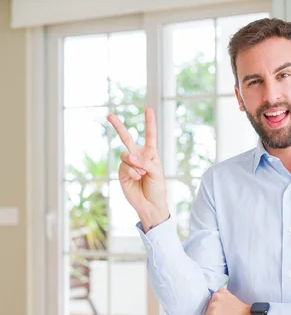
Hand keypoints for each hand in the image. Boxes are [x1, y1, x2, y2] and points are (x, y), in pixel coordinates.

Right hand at [107, 108, 168, 231]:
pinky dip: (131, 172)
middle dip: (118, 126)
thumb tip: (128, 156)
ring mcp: (129, 164)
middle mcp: (138, 156)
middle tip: (109, 115)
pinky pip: (124, 166)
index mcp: (151, 154)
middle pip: (127, 138)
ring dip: (135, 164)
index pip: (150, 136)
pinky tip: (136, 179)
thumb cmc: (157, 188)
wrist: (150, 204)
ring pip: (126, 155)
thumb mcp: (157, 172)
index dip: (149, 123)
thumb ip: (144, 162)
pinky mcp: (122, 173)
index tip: (148, 109)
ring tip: (142, 174)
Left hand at [203, 288, 267, 314]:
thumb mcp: (230, 299)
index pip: (209, 305)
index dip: (217, 311)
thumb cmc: (241, 312)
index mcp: (219, 292)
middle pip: (207, 312)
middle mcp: (215, 297)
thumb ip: (220, 300)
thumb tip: (212, 308)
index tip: (225, 312)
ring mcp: (213, 307)